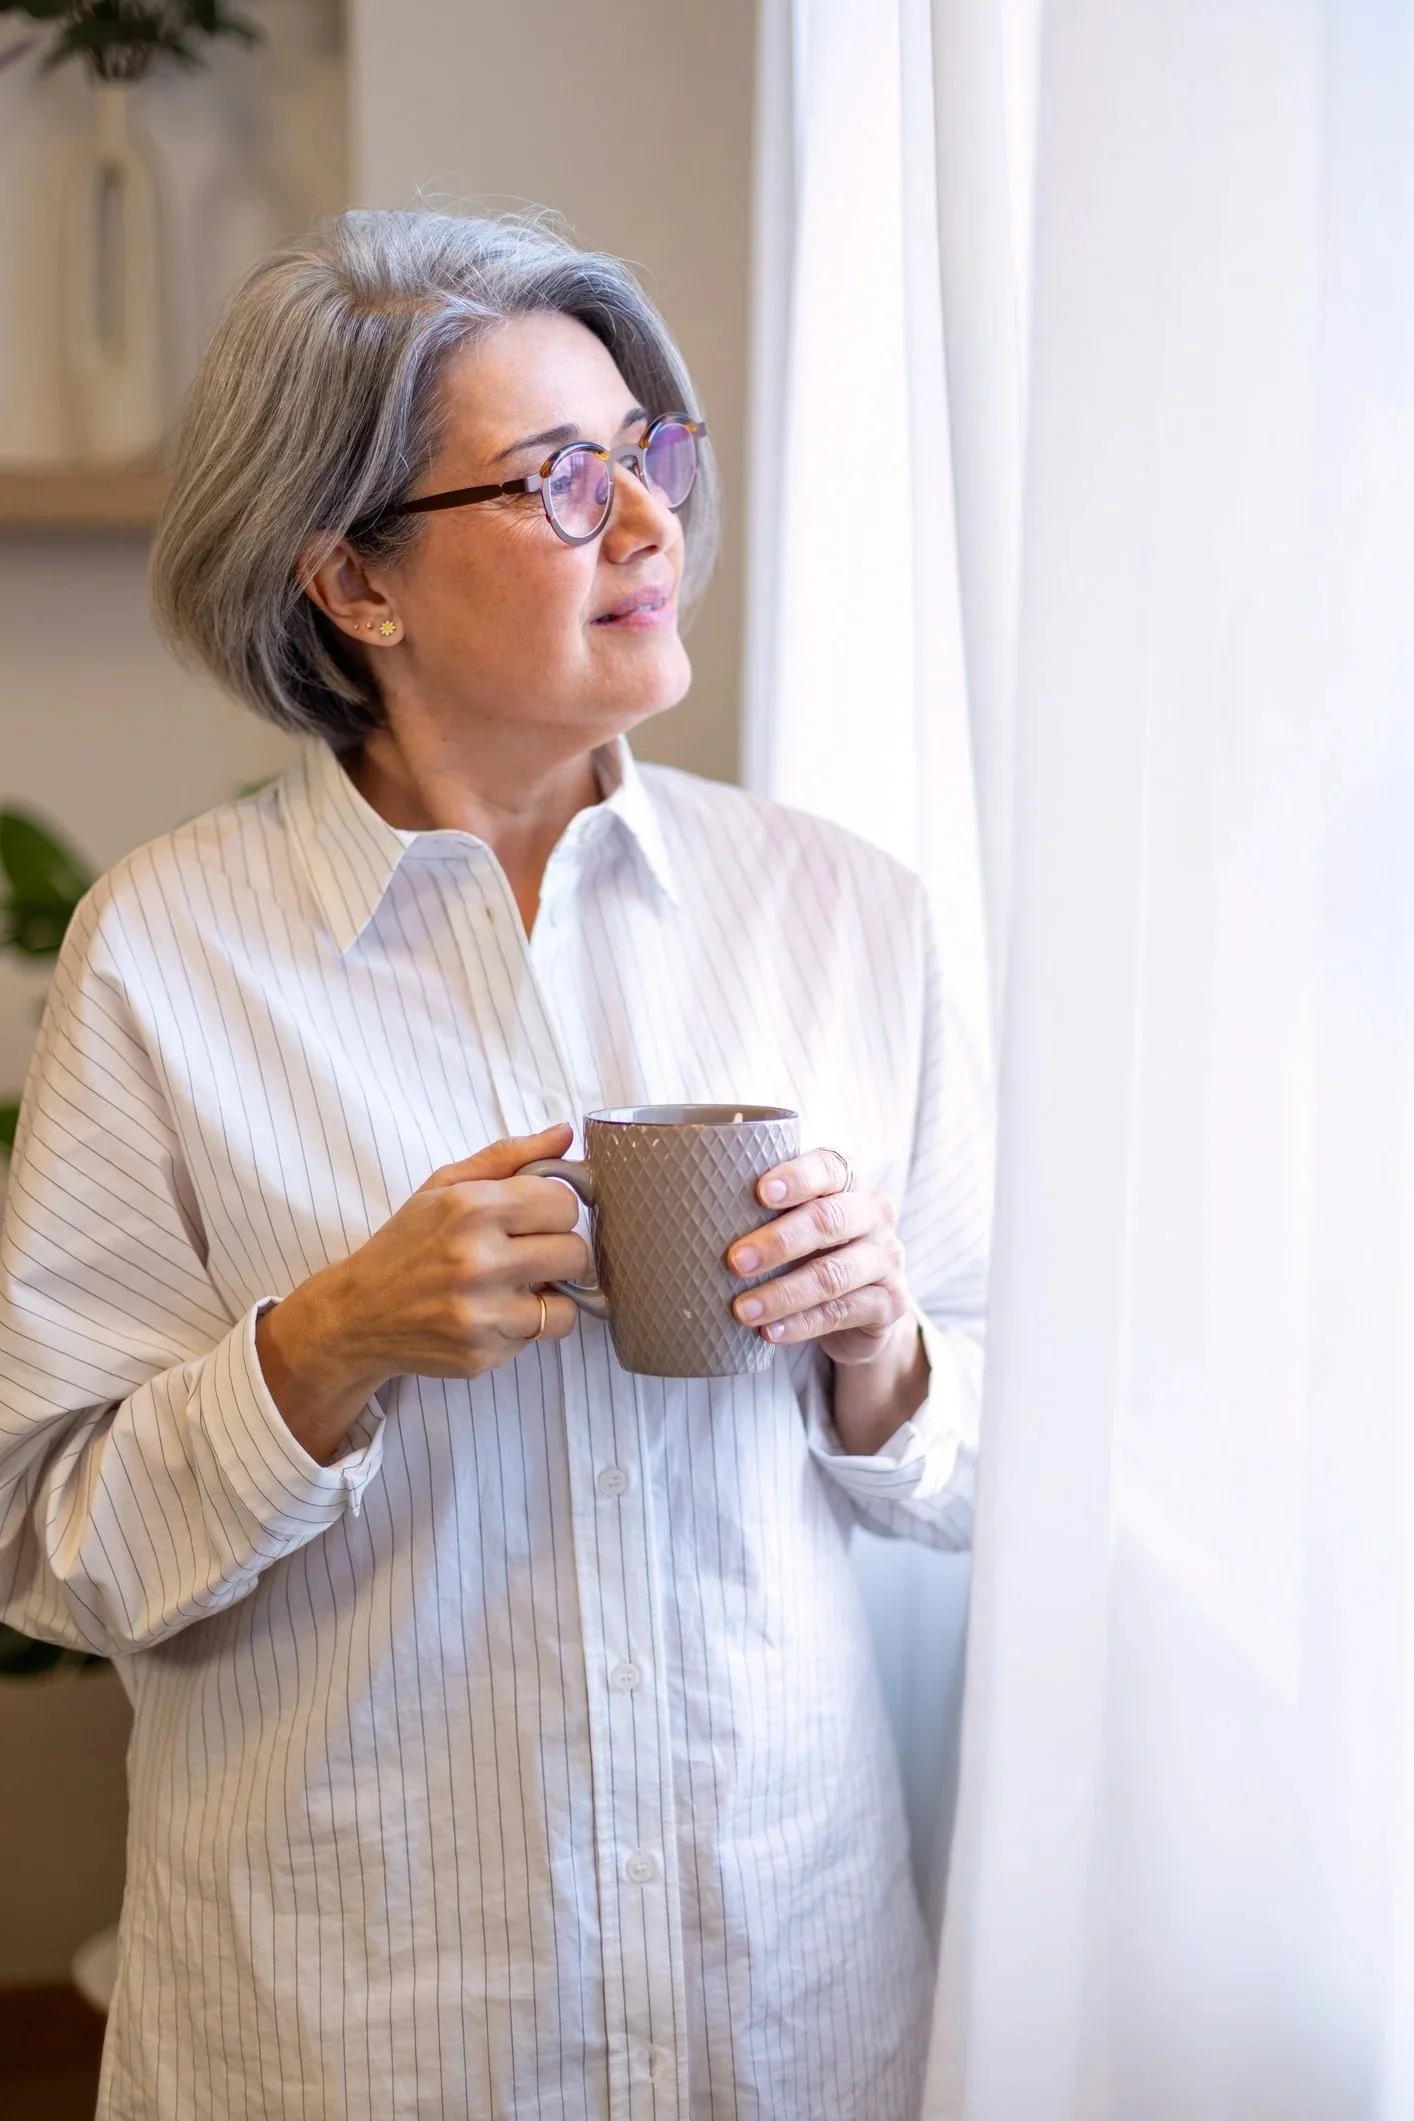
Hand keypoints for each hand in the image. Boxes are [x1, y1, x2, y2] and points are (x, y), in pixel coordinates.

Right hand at [256, 1123, 590, 1462]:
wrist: (358, 1313)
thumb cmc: (407, 1243)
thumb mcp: (445, 1186)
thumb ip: (508, 1157)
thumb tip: (565, 1133)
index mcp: (470, 1208)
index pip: (564, 1203)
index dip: (555, 1209)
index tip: (535, 1217)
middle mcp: (476, 1261)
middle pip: (574, 1253)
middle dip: (558, 1251)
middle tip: (530, 1252)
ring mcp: (479, 1313)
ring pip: (568, 1304)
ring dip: (549, 1294)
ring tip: (518, 1286)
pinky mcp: (481, 1353)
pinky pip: (540, 1336)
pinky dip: (527, 1326)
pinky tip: (496, 1312)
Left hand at [725, 1147, 928, 1456]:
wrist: (864, 1303)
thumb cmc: (808, 1249)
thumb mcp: (790, 1220)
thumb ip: (752, 1208)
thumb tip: (662, 1207)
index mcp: (847, 1179)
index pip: (827, 1167)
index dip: (797, 1177)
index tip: (760, 1191)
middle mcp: (874, 1212)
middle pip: (829, 1220)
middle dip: (778, 1241)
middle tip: (733, 1261)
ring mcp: (887, 1258)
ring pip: (834, 1274)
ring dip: (783, 1293)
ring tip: (741, 1310)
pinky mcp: (890, 1302)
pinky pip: (844, 1313)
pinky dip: (802, 1324)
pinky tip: (769, 1333)